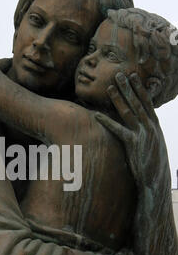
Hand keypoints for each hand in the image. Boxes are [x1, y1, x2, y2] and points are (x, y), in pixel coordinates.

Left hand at [95, 72, 170, 190]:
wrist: (156, 180)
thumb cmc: (153, 163)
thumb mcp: (155, 144)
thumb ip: (148, 132)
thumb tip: (141, 124)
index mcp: (155, 125)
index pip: (146, 102)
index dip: (139, 88)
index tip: (133, 76)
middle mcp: (150, 127)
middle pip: (137, 103)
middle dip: (128, 88)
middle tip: (119, 74)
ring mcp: (142, 135)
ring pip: (128, 112)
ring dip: (118, 99)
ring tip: (109, 87)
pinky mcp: (133, 144)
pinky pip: (117, 129)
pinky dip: (106, 121)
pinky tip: (97, 114)